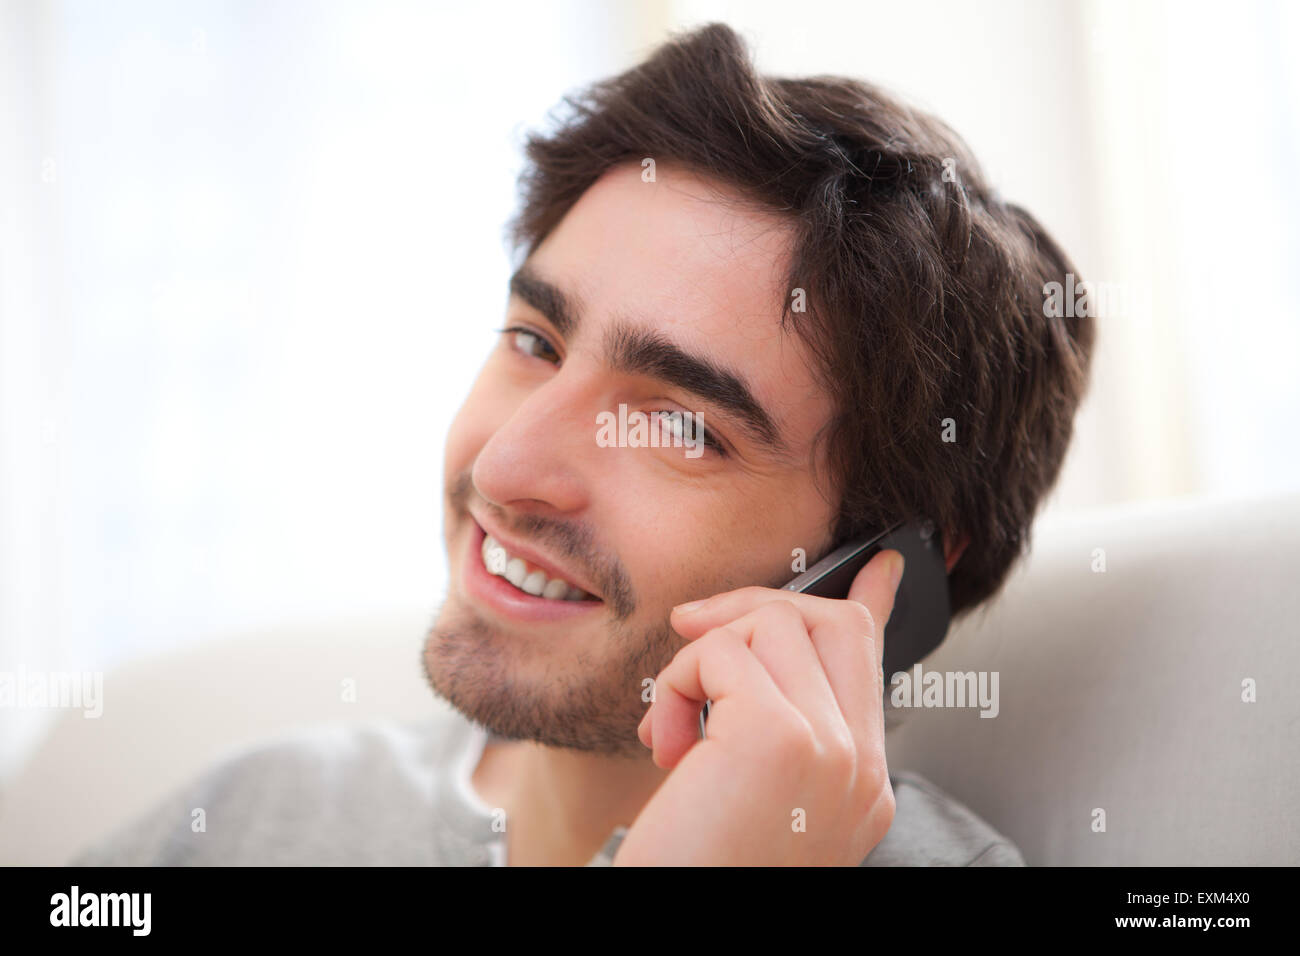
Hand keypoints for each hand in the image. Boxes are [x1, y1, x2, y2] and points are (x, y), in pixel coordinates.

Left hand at [612, 549, 904, 865]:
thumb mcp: (744, 793)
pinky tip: (666, 745)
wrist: (671, 930)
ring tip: (674, 729)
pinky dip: (675, 683)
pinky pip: (720, 650)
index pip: (875, 661)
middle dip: (753, 609)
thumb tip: (755, 640)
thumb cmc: (694, 865)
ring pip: (770, 623)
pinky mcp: (781, 738)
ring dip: (697, 660)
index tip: (883, 562)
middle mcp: (860, 769)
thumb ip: (769, 718)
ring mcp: (832, 751)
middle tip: (694, 637)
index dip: (872, 600)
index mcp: (860, 785)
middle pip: (829, 621)